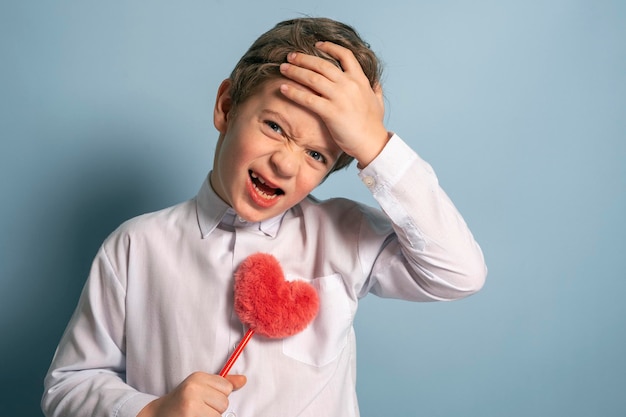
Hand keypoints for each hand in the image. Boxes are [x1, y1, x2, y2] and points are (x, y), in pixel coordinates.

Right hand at [137, 372, 246, 416]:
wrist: (157, 414)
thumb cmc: (181, 401)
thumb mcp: (199, 386)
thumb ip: (222, 383)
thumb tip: (243, 380)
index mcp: (197, 377)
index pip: (227, 387)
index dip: (218, 395)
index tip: (204, 397)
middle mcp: (193, 388)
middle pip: (224, 402)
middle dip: (214, 408)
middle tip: (198, 408)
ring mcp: (191, 404)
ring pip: (219, 415)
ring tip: (196, 414)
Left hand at [279, 41, 389, 167]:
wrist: (372, 143)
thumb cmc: (374, 125)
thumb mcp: (378, 102)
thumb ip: (375, 89)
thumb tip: (375, 82)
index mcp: (360, 80)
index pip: (345, 55)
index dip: (330, 47)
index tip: (317, 45)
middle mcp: (349, 85)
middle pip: (322, 64)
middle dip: (304, 58)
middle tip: (291, 55)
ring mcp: (340, 98)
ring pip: (312, 78)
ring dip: (295, 71)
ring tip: (283, 68)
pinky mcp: (331, 112)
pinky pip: (308, 99)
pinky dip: (294, 92)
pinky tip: (283, 89)